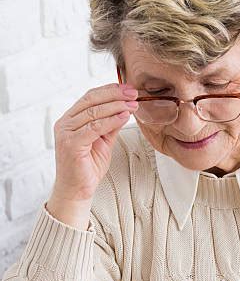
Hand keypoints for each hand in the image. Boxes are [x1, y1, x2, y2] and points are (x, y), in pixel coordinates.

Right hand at [52, 83, 138, 201]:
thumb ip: (110, 126)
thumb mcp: (103, 142)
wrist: (77, 191)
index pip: (90, 97)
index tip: (128, 88)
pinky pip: (94, 127)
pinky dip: (111, 120)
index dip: (110, 90)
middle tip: (133, 93)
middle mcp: (65, 124)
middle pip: (91, 100)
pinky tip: (124, 117)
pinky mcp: (72, 144)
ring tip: (133, 105)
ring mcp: (66, 133)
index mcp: (70, 120)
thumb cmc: (87, 169)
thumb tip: (124, 109)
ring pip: (94, 113)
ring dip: (116, 106)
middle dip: (115, 95)